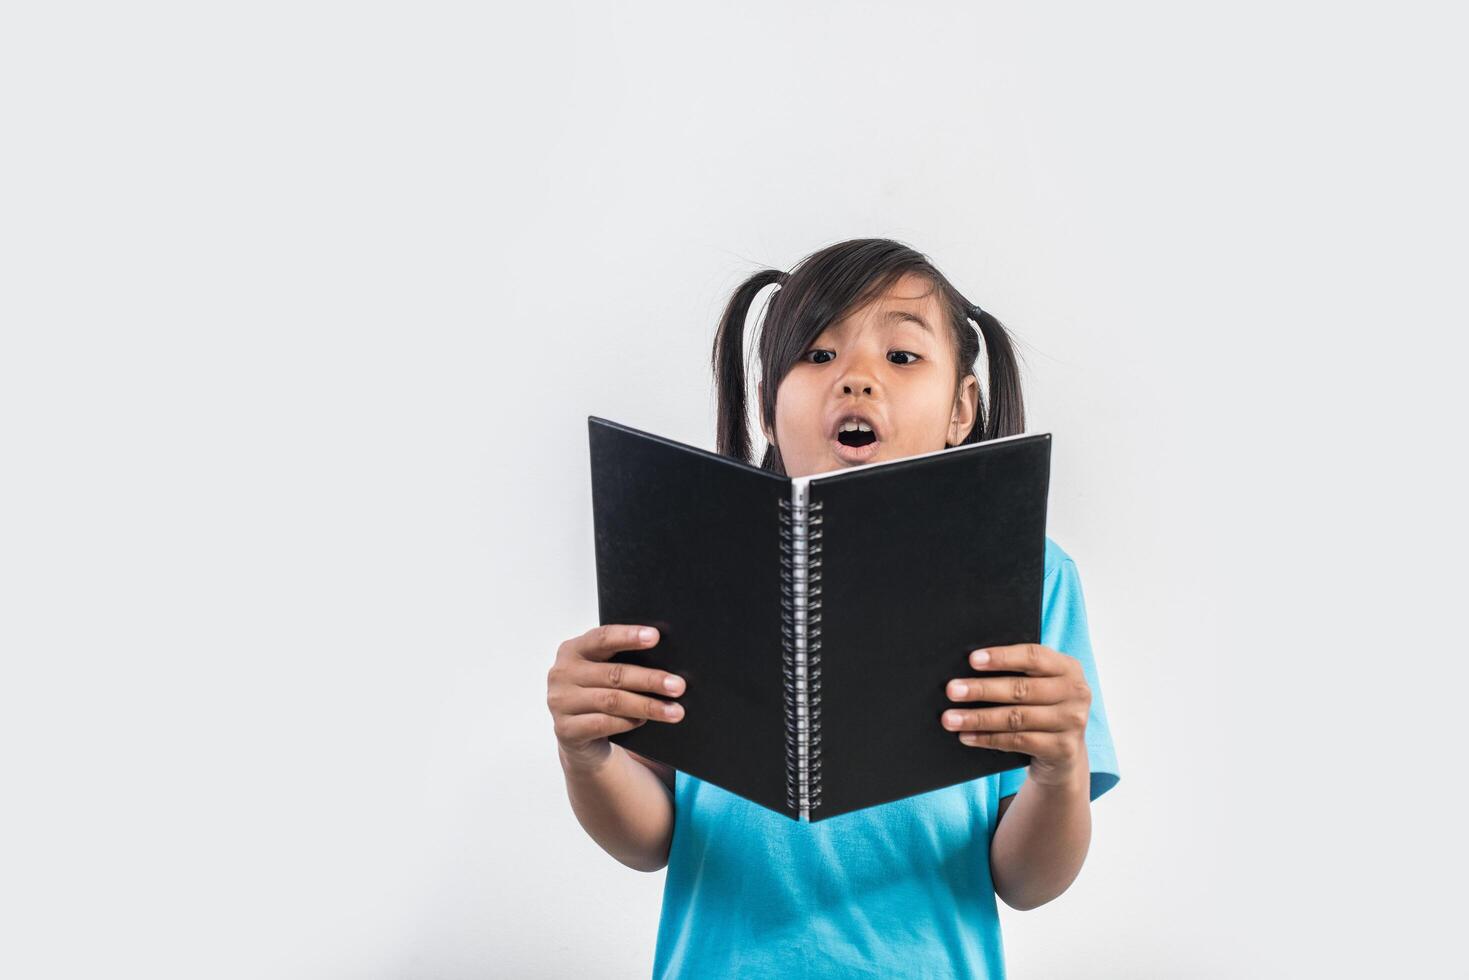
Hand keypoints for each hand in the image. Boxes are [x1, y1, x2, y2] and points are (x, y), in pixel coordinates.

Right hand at [546, 624, 686, 772]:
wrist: (577, 734)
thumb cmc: (599, 693)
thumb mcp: (604, 672)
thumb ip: (622, 661)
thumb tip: (668, 660)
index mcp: (573, 650)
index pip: (602, 638)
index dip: (628, 636)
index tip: (655, 637)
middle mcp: (562, 673)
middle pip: (613, 674)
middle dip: (650, 679)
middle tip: (678, 685)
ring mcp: (560, 702)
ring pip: (612, 701)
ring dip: (647, 706)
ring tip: (675, 710)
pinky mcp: (565, 729)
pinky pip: (603, 724)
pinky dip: (629, 722)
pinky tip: (645, 721)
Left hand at [941, 644, 1090, 786]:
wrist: (1064, 754)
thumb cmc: (1040, 708)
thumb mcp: (1039, 686)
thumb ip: (1016, 674)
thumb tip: (967, 669)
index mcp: (1068, 668)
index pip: (1033, 656)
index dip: (1002, 657)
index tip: (972, 660)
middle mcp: (1076, 693)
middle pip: (1021, 689)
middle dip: (981, 689)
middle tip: (951, 690)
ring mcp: (1073, 722)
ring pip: (1016, 718)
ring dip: (978, 718)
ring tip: (950, 718)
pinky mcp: (1064, 749)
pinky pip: (1019, 741)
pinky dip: (988, 739)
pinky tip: (967, 736)